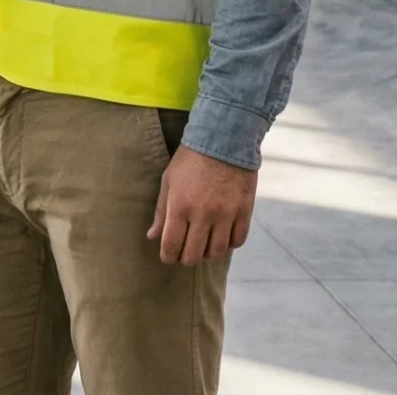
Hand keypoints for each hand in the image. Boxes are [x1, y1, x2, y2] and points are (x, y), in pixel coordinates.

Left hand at [146, 144, 255, 264]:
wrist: (224, 139)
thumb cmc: (191, 159)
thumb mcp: (169, 181)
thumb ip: (161, 211)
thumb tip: (153, 237)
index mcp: (179, 207)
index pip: (171, 246)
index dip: (168, 256)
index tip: (168, 256)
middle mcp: (202, 215)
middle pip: (193, 255)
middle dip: (186, 258)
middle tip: (186, 251)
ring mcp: (225, 215)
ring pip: (216, 252)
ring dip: (207, 252)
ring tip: (204, 243)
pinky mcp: (244, 211)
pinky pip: (237, 241)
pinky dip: (229, 243)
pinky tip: (223, 235)